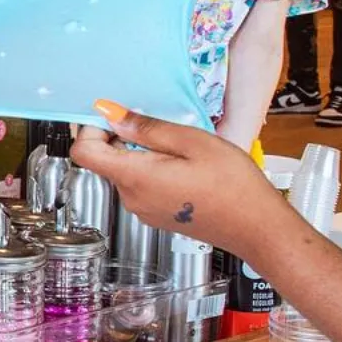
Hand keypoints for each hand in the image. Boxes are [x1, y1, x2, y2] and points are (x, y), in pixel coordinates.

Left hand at [70, 99, 293, 256]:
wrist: (258, 228)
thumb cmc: (234, 187)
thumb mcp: (191, 141)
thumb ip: (146, 127)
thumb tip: (111, 114)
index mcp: (134, 178)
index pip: (83, 152)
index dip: (92, 130)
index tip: (113, 117)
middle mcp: (132, 198)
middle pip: (105, 159)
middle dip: (125, 138)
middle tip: (160, 129)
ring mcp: (142, 209)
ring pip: (125, 170)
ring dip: (143, 153)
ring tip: (179, 149)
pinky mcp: (155, 214)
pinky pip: (141, 184)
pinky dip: (154, 169)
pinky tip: (184, 166)